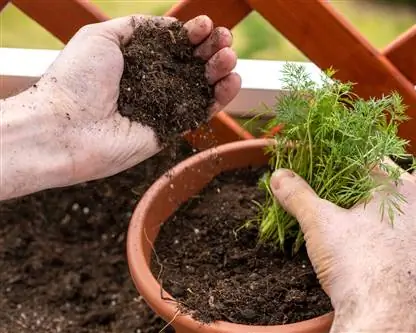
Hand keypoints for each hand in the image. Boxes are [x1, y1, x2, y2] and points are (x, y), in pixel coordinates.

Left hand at [36, 15, 239, 183]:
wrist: (65, 127)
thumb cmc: (77, 78)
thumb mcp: (101, 36)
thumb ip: (137, 28)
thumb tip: (169, 26)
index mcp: (137, 60)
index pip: (174, 44)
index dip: (192, 33)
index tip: (204, 24)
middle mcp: (153, 82)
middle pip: (192, 63)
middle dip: (211, 48)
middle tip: (224, 39)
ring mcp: (163, 107)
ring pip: (201, 86)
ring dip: (220, 69)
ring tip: (229, 58)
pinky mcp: (170, 130)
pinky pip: (201, 112)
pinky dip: (220, 98)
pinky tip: (233, 81)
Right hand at [270, 165, 415, 331]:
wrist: (381, 311)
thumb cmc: (353, 261)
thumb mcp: (318, 222)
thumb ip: (298, 195)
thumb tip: (278, 176)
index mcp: (396, 189)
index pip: (374, 159)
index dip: (353, 156)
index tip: (339, 157)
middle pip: (405, 180)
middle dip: (385, 175)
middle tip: (367, 172)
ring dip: (412, 197)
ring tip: (408, 187)